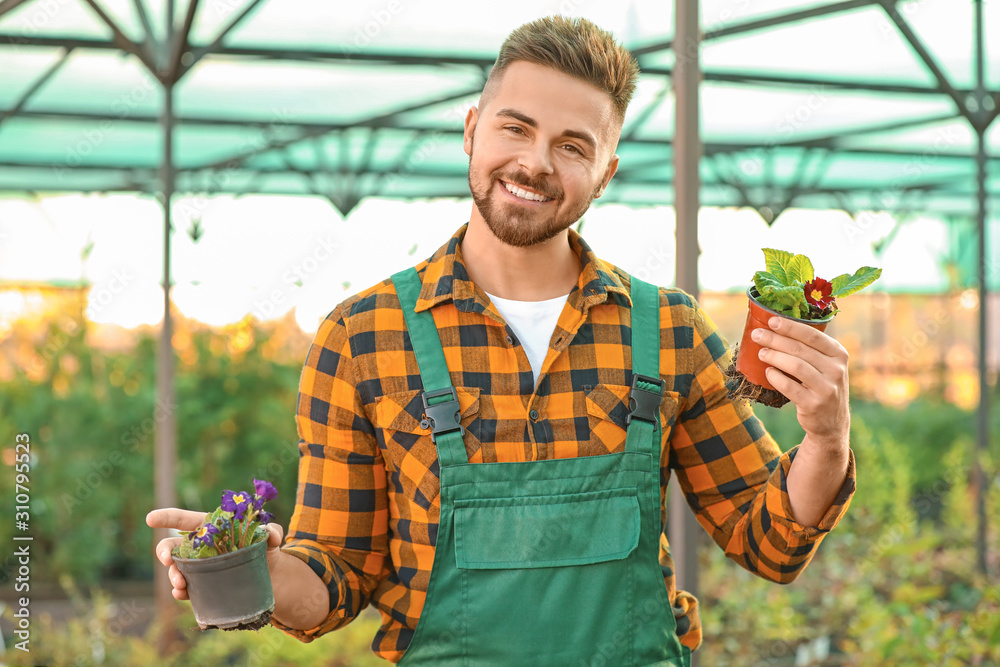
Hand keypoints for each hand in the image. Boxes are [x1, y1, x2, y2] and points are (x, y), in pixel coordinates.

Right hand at [146, 508, 283, 599]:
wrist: (271, 578)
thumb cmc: (266, 549)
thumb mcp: (271, 536)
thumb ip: (272, 530)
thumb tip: (273, 534)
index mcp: (211, 528)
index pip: (185, 520)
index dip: (167, 518)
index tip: (150, 519)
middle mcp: (200, 548)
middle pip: (172, 547)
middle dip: (163, 552)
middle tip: (167, 560)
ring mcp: (199, 569)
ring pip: (176, 570)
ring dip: (173, 576)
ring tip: (180, 584)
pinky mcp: (204, 587)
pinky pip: (187, 589)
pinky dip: (181, 592)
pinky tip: (182, 594)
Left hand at [751, 316, 849, 449]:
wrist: (832, 422)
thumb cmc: (821, 385)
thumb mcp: (826, 365)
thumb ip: (810, 349)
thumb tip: (775, 329)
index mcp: (839, 354)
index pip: (813, 335)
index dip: (790, 327)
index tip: (771, 320)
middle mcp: (836, 370)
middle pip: (801, 349)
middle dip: (776, 340)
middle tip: (757, 335)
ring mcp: (827, 388)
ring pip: (796, 366)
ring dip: (774, 357)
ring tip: (761, 353)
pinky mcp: (814, 404)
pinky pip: (790, 387)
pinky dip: (776, 377)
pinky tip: (767, 372)